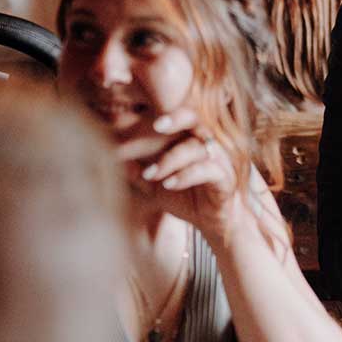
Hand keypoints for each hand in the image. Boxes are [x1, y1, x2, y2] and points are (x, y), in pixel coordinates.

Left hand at [114, 108, 286, 252]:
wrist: (215, 223)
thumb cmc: (188, 198)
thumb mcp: (157, 187)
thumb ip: (139, 174)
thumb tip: (116, 162)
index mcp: (190, 139)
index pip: (173, 121)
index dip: (153, 121)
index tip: (127, 126)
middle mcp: (206, 143)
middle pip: (195, 118)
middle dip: (176, 118)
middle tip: (157, 125)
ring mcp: (219, 159)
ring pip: (197, 147)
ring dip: (171, 159)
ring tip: (152, 174)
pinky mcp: (226, 177)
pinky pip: (207, 170)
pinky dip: (186, 175)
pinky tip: (170, 184)